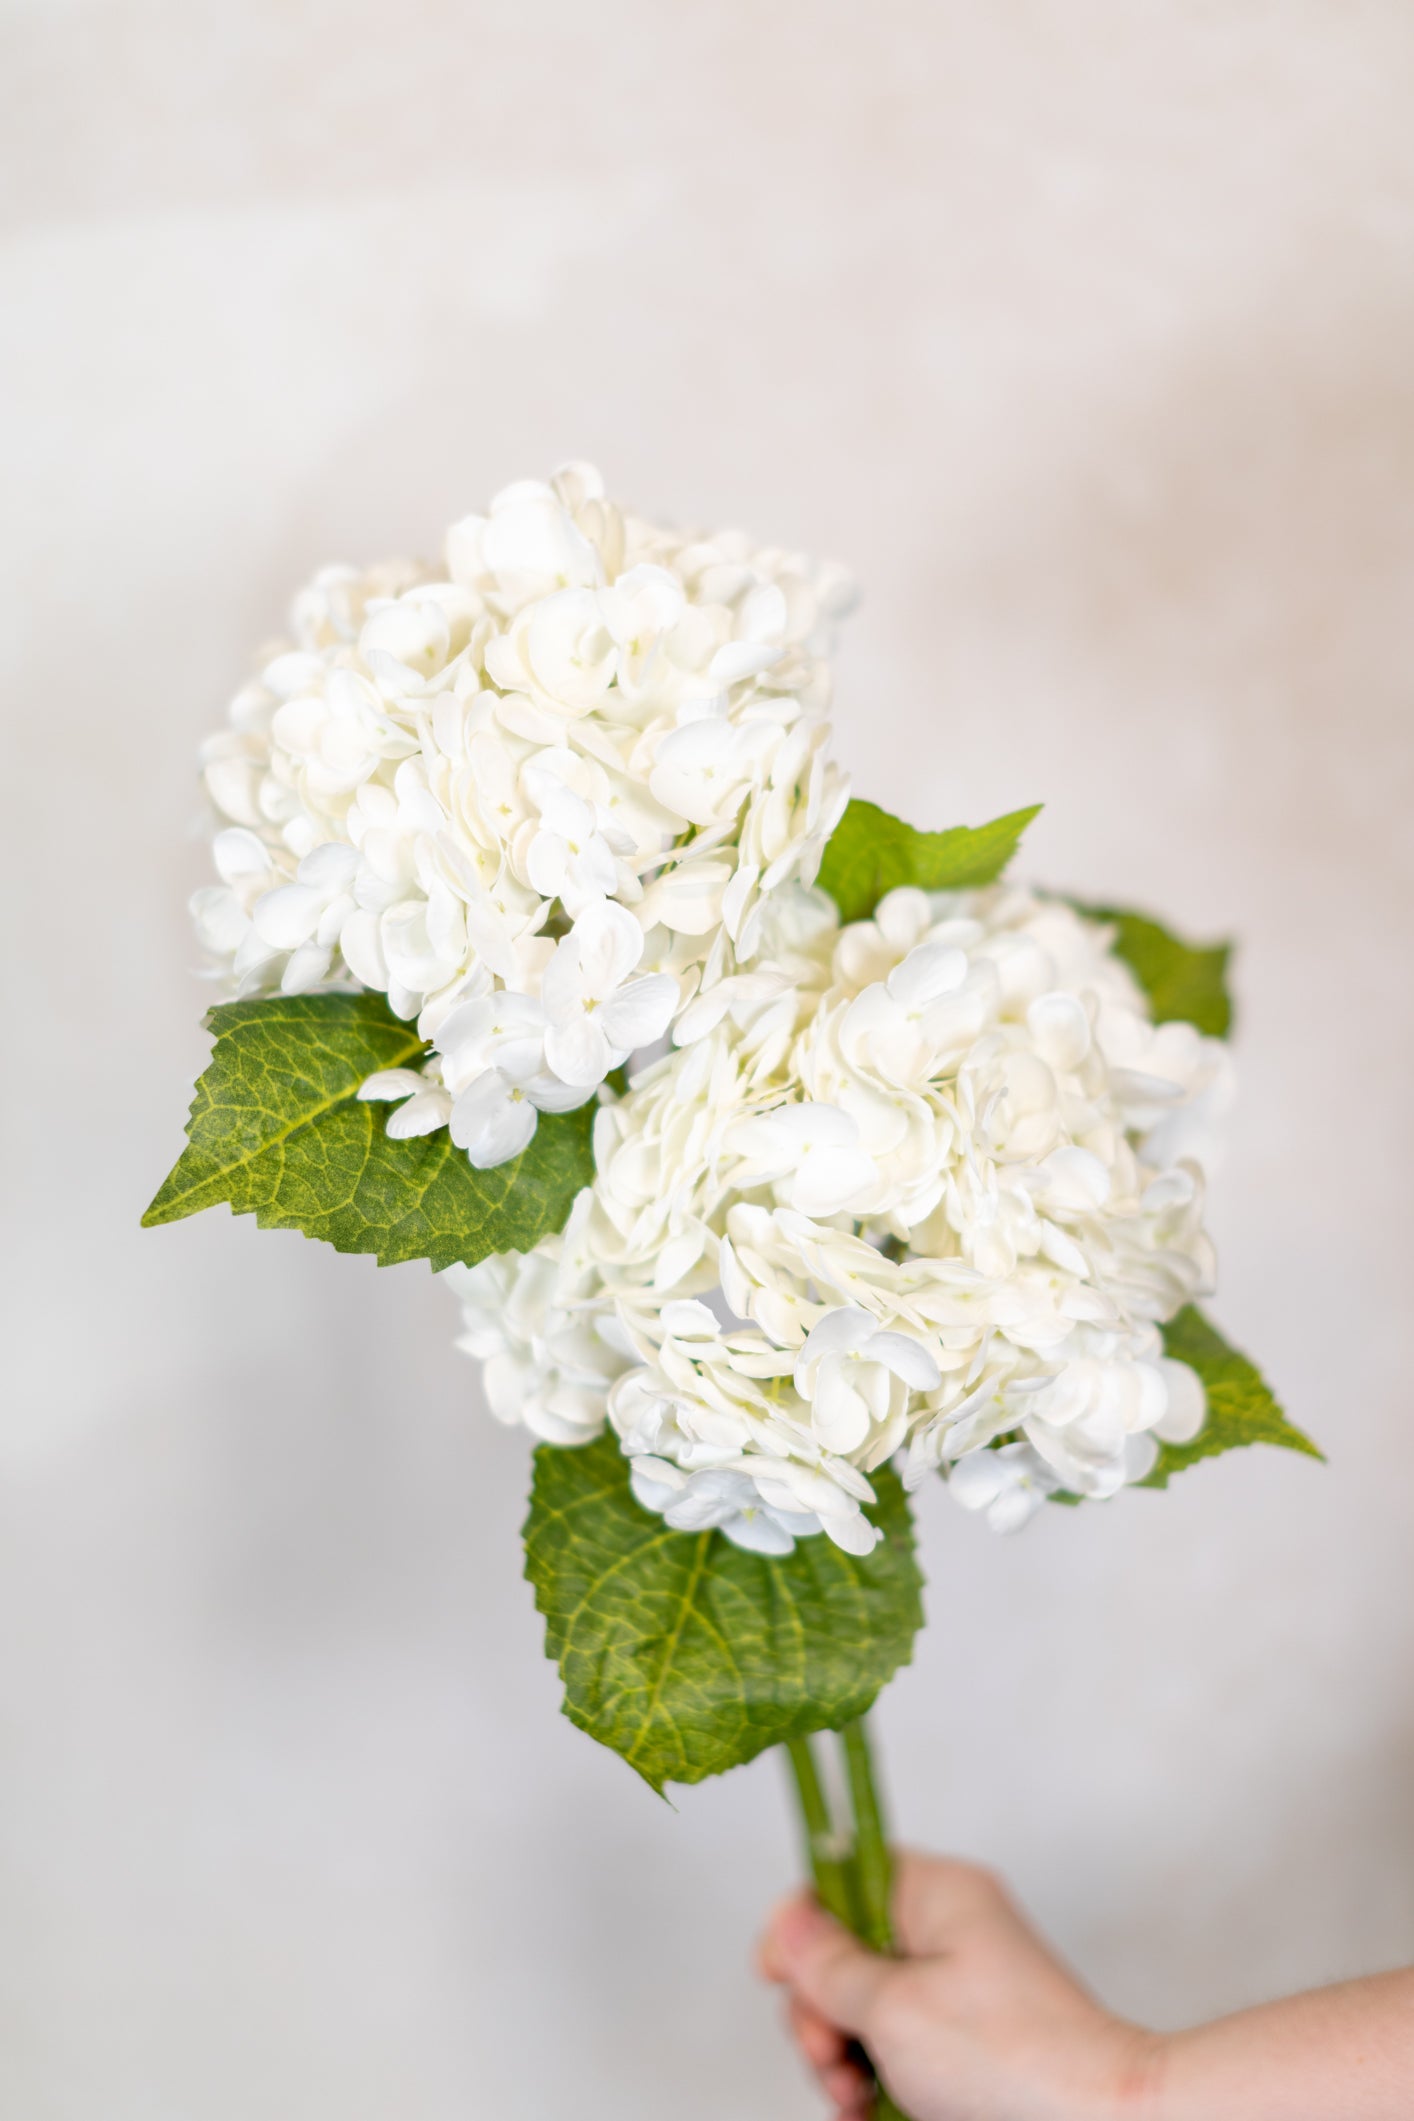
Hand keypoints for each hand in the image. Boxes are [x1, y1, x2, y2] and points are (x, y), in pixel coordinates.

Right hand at [758, 1851, 1159, 2120]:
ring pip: (864, 2012)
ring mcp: (958, 1990)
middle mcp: (947, 1932)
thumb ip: (828, 1966)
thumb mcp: (893, 2008)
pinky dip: (877, 2084)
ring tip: (857, 2101)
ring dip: (843, 2060)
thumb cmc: (1015, 2060)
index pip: (838, 1878)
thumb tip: (787, 1924)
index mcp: (936, 1894)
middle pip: (842, 1955)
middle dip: (820, 2015)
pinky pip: (897, 2051)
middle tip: (833, 2058)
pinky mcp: (967, 2044)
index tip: (781, 1981)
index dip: (799, 1930)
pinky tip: (872, 2114)